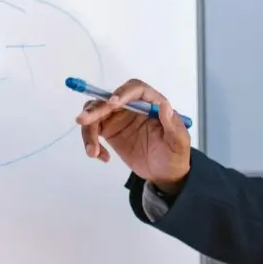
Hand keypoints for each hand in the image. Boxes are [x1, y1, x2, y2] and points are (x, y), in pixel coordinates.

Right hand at [74, 79, 191, 191]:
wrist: (163, 174)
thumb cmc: (174, 156)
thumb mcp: (179, 143)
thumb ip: (173, 124)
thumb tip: (164, 105)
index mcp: (152, 104)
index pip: (137, 89)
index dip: (124, 92)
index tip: (112, 103)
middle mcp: (133, 107)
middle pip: (109, 99)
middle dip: (95, 109)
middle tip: (83, 121)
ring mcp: (119, 118)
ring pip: (95, 113)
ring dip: (88, 130)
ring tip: (92, 151)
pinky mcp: (109, 131)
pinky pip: (92, 130)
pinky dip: (90, 142)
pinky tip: (100, 156)